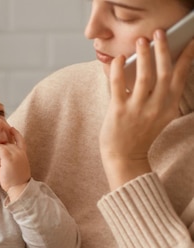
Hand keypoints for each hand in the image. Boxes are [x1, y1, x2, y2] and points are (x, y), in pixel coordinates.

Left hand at [0, 127, 30, 200]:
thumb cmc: (15, 181)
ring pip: (2, 143)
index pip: (20, 138)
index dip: (15, 133)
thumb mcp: (16, 167)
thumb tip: (3, 156)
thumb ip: (12, 159)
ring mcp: (15, 154)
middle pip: (7, 140)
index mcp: (23, 153)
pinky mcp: (8, 157)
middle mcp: (20, 151)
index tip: (10, 129)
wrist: (19, 188)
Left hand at [100, 31, 193, 189]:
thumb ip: (160, 95)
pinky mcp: (119, 112)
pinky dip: (118, 70)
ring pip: (144, 77)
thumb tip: (155, 68)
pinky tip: (118, 59)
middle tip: (160, 33)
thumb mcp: (158, 115)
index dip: (186, 58)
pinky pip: (118, 85)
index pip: (180, 77)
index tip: (190, 41)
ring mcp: (138, 109)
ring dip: (144, 56)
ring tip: (142, 41)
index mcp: (168, 106)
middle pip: (164, 73)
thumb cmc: (138, 134)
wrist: (124, 157)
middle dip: (164, 50)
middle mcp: (157, 107)